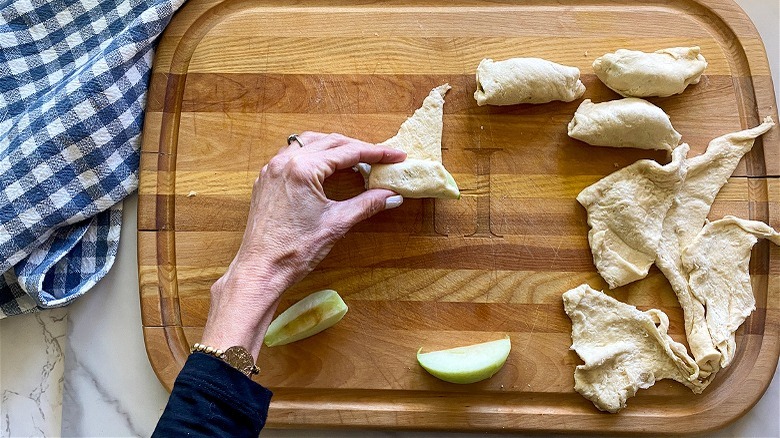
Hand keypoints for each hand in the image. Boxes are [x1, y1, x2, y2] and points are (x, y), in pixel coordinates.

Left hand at [200, 132, 405, 358]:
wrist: (260, 270)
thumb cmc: (294, 251)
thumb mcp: (337, 224)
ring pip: (309, 144)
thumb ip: (367, 204)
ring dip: (334, 147)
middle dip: (358, 148)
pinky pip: (292, 155)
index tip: (397, 156)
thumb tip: (392, 195)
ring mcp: (272, 170)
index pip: (348, 152)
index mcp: (303, 169)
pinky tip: (326, 168)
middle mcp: (284, 162)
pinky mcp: (266, 181)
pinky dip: (314, 155)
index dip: (377, 153)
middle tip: (381, 158)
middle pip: (330, 142)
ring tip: (356, 158)